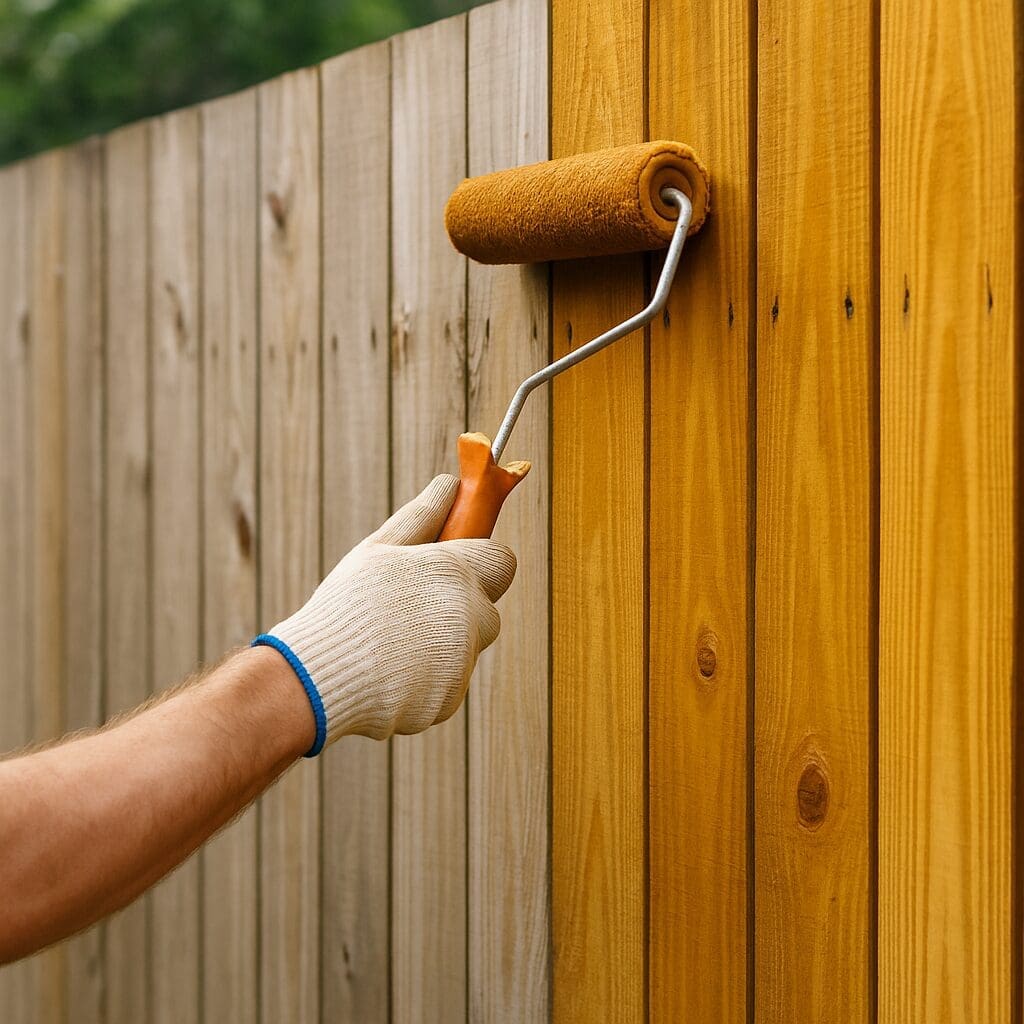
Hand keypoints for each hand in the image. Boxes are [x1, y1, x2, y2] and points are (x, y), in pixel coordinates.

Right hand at [255, 475, 516, 750]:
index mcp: (456, 572)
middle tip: (409, 607)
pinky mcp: (449, 701)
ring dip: (440, 644)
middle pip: (487, 608)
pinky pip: (447, 683)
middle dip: (459, 607)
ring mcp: (462, 662)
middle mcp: (471, 617)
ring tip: (388, 642)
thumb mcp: (379, 549)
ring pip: (465, 648)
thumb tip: (450, 483)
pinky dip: (426, 679)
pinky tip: (387, 673)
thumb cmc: (347, 603)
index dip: (480, 562)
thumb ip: (424, 515)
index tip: (452, 567)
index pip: (502, 560)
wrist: (317, 676)